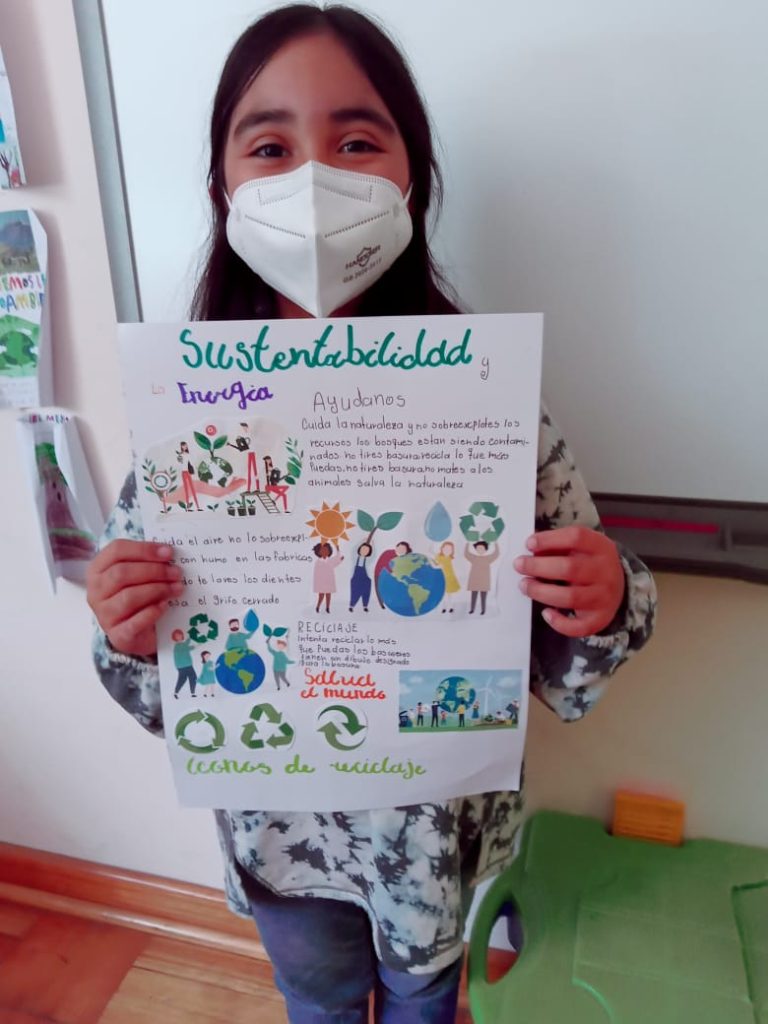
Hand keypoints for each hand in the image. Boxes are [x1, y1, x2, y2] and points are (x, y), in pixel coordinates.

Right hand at [86, 540, 182, 656]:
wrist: (138, 633)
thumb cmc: (138, 597)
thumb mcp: (138, 575)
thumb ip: (147, 562)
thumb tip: (168, 552)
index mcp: (98, 570)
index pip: (116, 550)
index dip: (144, 549)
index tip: (169, 552)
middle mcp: (96, 591)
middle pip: (122, 573)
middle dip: (154, 570)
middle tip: (177, 572)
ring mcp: (104, 614)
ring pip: (129, 596)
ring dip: (158, 589)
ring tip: (177, 588)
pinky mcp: (117, 635)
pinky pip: (135, 622)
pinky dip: (153, 612)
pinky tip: (166, 605)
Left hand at [513, 526, 624, 637]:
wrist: (618, 588)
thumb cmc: (589, 563)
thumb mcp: (580, 548)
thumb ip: (558, 546)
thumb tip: (531, 550)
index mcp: (601, 547)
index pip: (576, 537)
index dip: (550, 539)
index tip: (529, 544)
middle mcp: (606, 571)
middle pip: (570, 568)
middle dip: (538, 567)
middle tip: (519, 565)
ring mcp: (604, 597)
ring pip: (570, 597)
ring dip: (541, 592)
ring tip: (524, 585)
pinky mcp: (600, 618)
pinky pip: (579, 626)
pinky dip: (559, 623)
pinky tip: (546, 613)